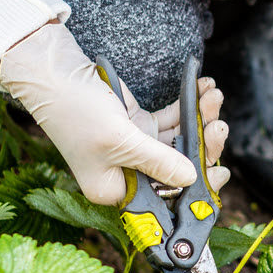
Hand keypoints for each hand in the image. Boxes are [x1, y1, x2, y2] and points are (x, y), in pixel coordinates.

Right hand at [0, 23, 228, 205]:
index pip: (164, 200)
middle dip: (202, 148)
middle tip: (218, 128)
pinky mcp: (138, 125)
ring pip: (178, 142)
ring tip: (213, 98)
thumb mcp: (120, 141)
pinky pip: (170, 121)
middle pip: (178, 170)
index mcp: (116, 190)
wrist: (54, 71)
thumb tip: (192, 178)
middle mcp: (127, 174)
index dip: (194, 190)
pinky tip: (202, 89)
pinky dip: (187, 108)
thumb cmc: (75, 111)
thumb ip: (159, 161)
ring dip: (199, 120)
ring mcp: (135, 149)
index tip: (218, 174)